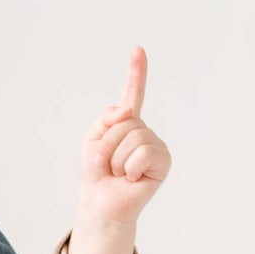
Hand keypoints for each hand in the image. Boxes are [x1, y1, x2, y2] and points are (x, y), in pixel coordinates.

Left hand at [67, 49, 170, 253]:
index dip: (136, 72)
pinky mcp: (163, 161)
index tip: (138, 50)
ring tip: (120, 173)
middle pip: (124, 123)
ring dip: (117, 159)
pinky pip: (144, 153)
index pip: (132, 94)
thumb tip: (128, 112)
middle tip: (108, 165)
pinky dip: (131, 168)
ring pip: (132, 138)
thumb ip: (106, 120)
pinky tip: (132, 178)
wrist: (101, 203)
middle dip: (108, 146)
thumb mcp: (92, 141)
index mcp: (125, 124)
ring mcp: (155, 145)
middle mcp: (143, 130)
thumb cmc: (97, 175)